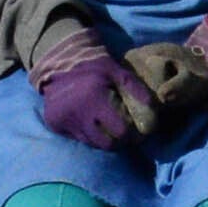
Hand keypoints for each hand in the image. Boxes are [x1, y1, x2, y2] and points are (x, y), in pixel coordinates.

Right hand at [31, 39, 157, 152]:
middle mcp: (79, 113)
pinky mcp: (54, 123)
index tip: (137, 133)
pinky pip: (77, 137)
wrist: (58, 62)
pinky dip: (87, 134)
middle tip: (125, 135)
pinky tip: (91, 123)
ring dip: (103, 139)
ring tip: (110, 130)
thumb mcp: (116, 71)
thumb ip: (135, 88)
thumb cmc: (93, 66)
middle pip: (106, 144)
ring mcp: (64, 120)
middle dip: (119, 142)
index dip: (132, 135)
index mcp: (95, 99)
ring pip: (91, 143)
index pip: (120, 132)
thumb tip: (153, 108)